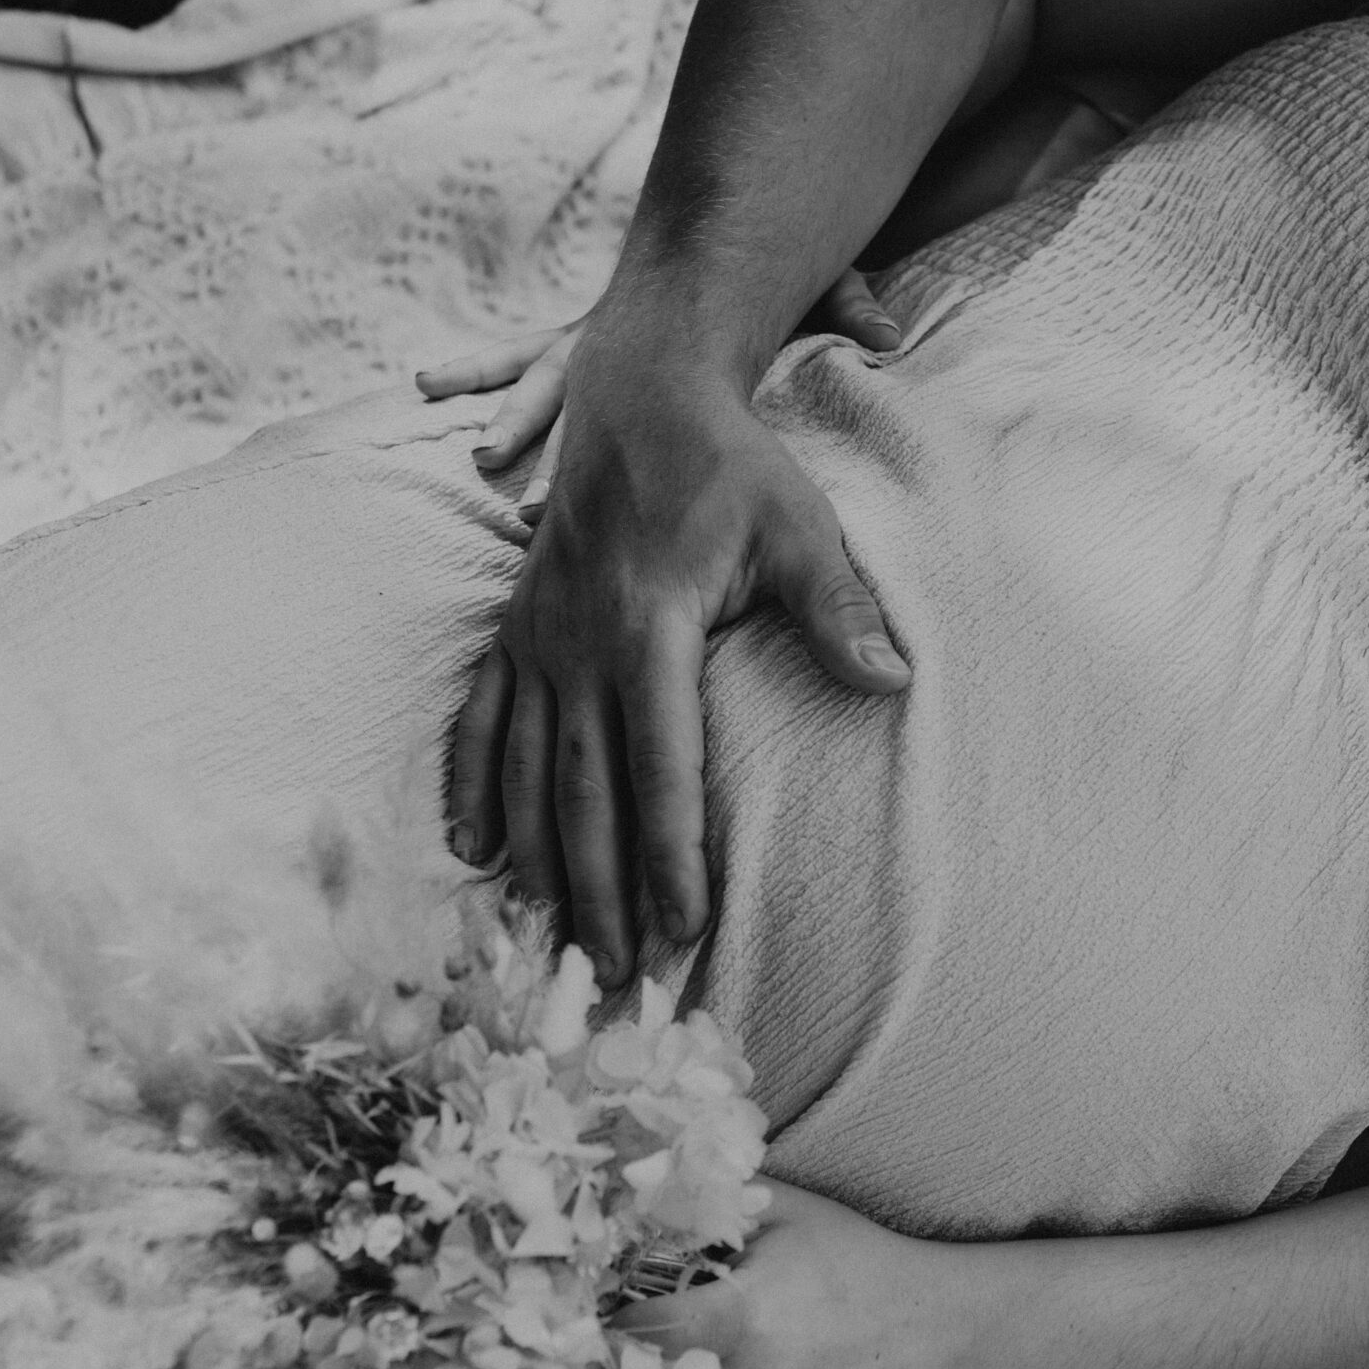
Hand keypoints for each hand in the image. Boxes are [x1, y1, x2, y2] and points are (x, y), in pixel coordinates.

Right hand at [440, 295, 910, 984]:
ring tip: (555, 943)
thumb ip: (840, 609)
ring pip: (529, 774)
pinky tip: (475, 852)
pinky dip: (476, 789)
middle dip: (600, 891)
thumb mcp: (801, 525)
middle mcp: (579, 643)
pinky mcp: (514, 630)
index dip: (668, 854)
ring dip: (541, 863)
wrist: (639, 392)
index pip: (661, 766)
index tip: (684, 929)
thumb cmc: (733, 466)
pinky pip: (482, 723)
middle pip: (586, 793)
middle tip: (616, 976)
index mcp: (650, 625)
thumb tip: (893, 683)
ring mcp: (537, 639)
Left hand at [612, 1181, 970, 1368]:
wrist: (935, 1335)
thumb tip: (629, 1194)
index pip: (636, 1332)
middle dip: (631, 1362)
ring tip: (689, 1361)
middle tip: (637, 1338)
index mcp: (746, 1318)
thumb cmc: (853, 1263)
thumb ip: (706, 1202)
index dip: (616, 1316)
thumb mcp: (783, 1211)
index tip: (609, 1304)